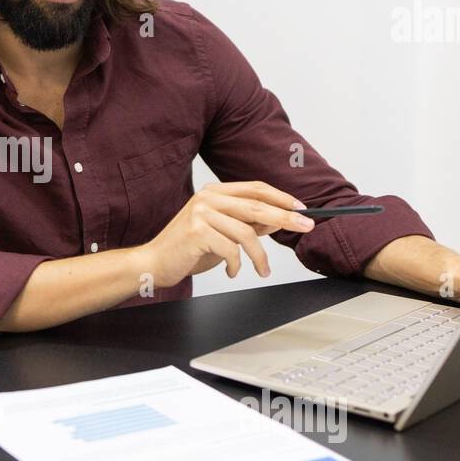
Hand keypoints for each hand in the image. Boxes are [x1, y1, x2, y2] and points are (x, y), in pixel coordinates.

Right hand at [138, 181, 315, 288]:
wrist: (154, 263)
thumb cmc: (187, 249)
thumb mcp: (222, 233)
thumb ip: (247, 223)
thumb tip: (279, 218)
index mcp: (214, 192)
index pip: (255, 188)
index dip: (281, 197)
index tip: (301, 209)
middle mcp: (207, 198)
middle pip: (256, 206)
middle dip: (285, 217)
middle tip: (305, 226)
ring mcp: (200, 213)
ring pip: (246, 233)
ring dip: (260, 256)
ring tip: (263, 270)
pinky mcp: (196, 232)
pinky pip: (231, 250)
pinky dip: (236, 265)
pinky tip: (232, 272)